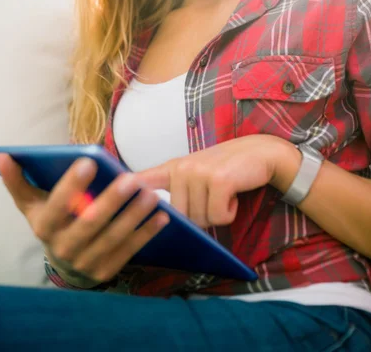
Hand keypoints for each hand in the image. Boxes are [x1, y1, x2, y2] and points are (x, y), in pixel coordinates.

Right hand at [0, 153, 168, 283]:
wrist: (63, 261)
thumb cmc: (51, 220)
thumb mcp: (32, 202)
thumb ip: (18, 180)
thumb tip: (3, 155)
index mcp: (44, 226)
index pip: (57, 204)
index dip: (72, 184)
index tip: (89, 162)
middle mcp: (63, 247)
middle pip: (89, 222)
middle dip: (112, 200)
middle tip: (131, 179)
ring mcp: (85, 262)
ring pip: (113, 237)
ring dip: (134, 215)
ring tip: (151, 194)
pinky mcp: (106, 271)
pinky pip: (129, 250)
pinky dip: (146, 233)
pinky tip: (162, 216)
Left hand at [138, 134, 298, 227]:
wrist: (260, 153)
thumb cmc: (229, 169)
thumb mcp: (197, 173)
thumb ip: (178, 188)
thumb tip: (164, 215)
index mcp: (173, 168)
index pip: (145, 178)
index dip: (126, 187)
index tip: (109, 190)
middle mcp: (181, 168)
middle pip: (182, 216)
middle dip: (201, 215)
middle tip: (215, 196)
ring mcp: (198, 172)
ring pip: (201, 218)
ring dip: (218, 213)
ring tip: (225, 191)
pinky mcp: (217, 180)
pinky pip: (218, 216)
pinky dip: (230, 211)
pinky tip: (234, 192)